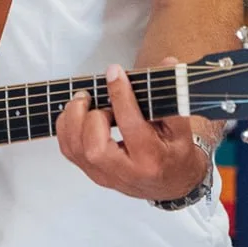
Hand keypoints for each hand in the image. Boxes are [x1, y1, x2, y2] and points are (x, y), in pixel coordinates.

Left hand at [55, 60, 210, 201]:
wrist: (172, 184)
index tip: (115, 73)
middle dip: (91, 117)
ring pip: (76, 150)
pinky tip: (77, 113)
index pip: (131, 126)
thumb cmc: (175, 154)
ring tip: (83, 100)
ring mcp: (105, 176)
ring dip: (73, 119)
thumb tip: (167, 62)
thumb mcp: (181, 127)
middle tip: (95, 98)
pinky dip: (66, 128)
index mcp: (152, 159)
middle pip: (95, 149)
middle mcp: (126, 172)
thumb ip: (172, 95)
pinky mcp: (92, 173)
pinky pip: (69, 150)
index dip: (120, 96)